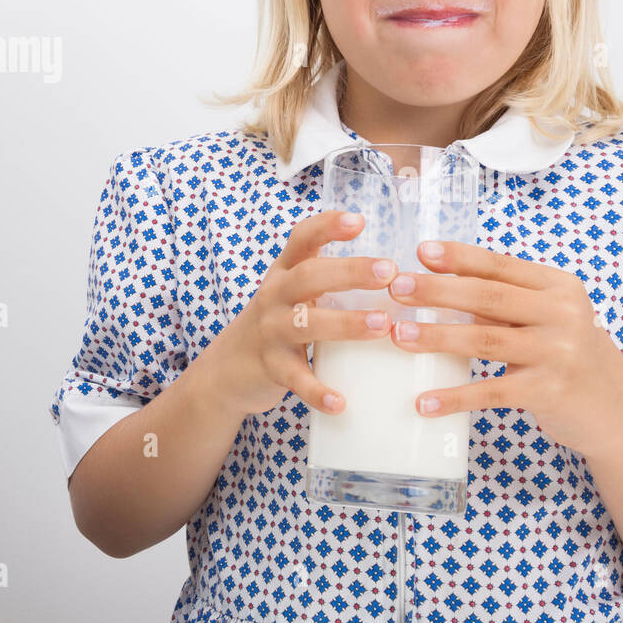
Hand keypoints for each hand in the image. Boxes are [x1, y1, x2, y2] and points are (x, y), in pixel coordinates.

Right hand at [212, 209, 398, 416]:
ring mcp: (270, 332)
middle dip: (349, 271)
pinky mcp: (271, 368)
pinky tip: (342, 402)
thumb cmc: (277, 323)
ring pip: (306, 324)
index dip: (327, 226)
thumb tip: (395, 271)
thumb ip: (329, 278)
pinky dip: (318, 391)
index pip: (302, 238)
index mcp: (285, 272)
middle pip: (308, 276)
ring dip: (346, 323)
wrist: (226, 370)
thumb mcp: (292, 293)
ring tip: (382, 325)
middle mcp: (275, 296)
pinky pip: (297, 379)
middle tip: (389, 271)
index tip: (358, 220)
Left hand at [386, 239, 622, 459]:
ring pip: (485, 340)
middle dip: (437, 291)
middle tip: (396, 289)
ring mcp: (559, 353)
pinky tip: (423, 402)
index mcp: (559, 287)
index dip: (458, 257)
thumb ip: (505, 304)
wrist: (618, 413)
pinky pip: (491, 392)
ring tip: (400, 335)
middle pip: (488, 297)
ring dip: (437, 337)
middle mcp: (563, 314)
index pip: (500, 265)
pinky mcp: (550, 392)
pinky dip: (454, 397)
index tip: (420, 251)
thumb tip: (440, 286)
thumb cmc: (569, 358)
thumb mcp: (548, 320)